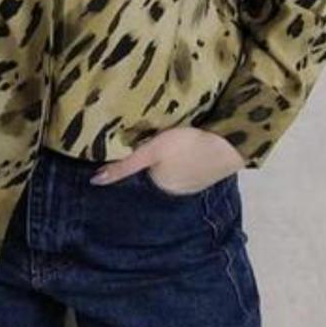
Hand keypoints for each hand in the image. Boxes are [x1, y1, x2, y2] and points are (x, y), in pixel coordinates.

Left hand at [89, 127, 245, 192]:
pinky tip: (181, 143)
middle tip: (141, 135)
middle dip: (149, 161)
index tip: (122, 145)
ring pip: (171, 168)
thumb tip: (95, 182)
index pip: (138, 174)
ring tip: (159, 137)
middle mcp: (175, 191)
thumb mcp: (152, 151)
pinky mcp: (206, 170)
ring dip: (166, 158)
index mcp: (160, 186)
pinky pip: (186, 164)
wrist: (230, 142)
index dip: (131, 159)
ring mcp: (193, 182)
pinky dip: (182, 156)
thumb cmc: (187, 145)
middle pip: (154, 172)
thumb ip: (125, 165)